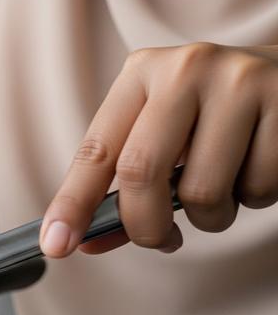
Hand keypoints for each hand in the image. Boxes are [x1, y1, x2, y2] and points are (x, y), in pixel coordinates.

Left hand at [41, 42, 277, 256]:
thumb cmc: (215, 115)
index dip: (73, 203)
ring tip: (225, 190)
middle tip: (160, 241)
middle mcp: (185, 69)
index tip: (55, 245)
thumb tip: (88, 242)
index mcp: (142, 73)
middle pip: (141, 173)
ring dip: (211, 216)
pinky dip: (256, 198)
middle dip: (145, 226)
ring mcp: (239, 81)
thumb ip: (129, 186)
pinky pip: (258, 187)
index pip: (96, 150)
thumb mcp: (165, 134)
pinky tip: (258, 167)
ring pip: (203, 191)